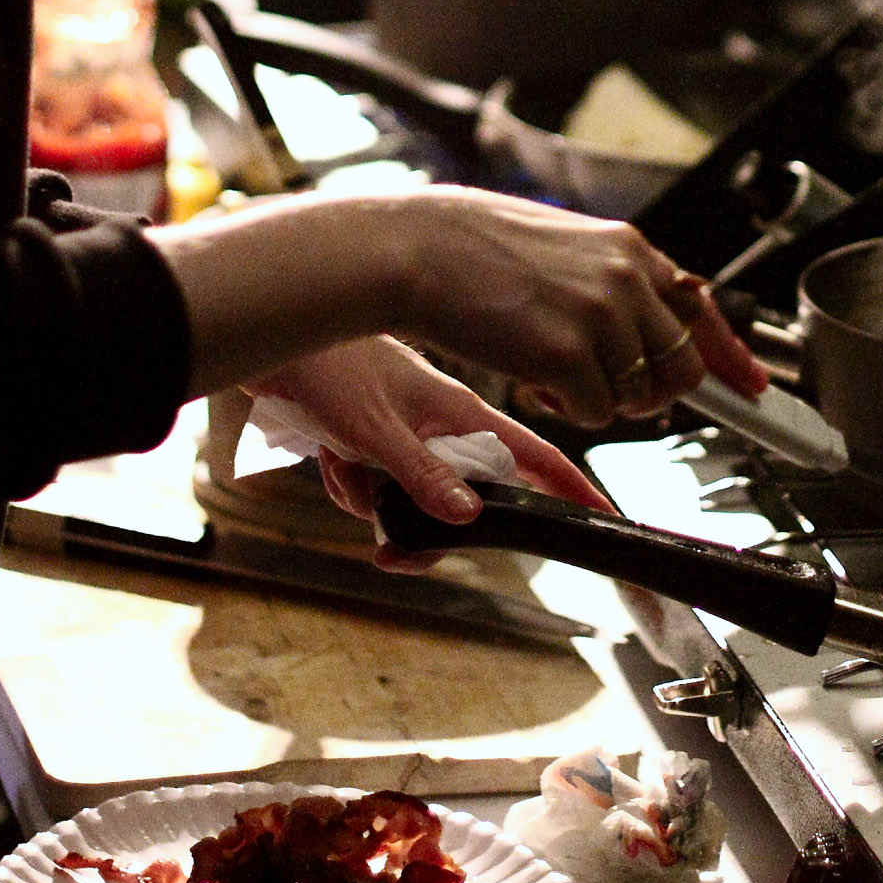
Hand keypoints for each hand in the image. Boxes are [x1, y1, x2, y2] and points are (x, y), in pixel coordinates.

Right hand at [160, 182, 769, 426]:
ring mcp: (602, 317)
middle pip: (679, 368)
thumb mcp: (562, 245)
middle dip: (646, 391)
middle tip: (594, 385)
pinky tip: (529, 378)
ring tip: (549, 373)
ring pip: (639, 398)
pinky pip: (597, 413)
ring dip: (600, 401)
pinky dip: (567, 409)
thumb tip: (650, 320)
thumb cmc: (471, 247)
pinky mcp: (570, 355)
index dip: (729, 357)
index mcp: (629, 248)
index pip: (702, 310)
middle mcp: (629, 279)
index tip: (753, 389)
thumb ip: (611, 280)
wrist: (416, 250)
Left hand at [253, 334, 606, 566]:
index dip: (572, 487)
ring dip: (375, 502)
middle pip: (465, 498)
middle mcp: (443, 421)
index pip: (533, 455)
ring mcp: (412, 426)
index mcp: (460, 411)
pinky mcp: (381, 431)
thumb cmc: (328, 370)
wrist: (278, 329)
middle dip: (425, 531)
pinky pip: (378, 484)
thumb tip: (471, 519)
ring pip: (414, 497)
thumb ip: (422, 476)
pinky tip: (326, 455)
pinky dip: (350, 482)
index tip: (605, 516)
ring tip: (342, 471)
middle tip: (392, 552)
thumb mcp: (373, 431)